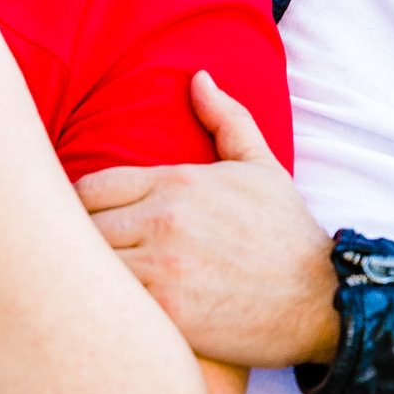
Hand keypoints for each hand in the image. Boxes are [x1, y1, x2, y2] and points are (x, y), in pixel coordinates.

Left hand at [78, 70, 341, 368]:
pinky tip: (106, 316)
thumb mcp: (261, 167)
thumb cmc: (286, 233)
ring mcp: (164, 266)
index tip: (83, 227)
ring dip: (84, 278)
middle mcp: (164, 219)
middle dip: (71, 244)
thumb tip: (197, 76)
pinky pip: (110, 304)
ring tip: (84, 289)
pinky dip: (103, 309)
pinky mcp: (168, 312)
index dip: (76, 209)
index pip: (88, 187)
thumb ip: (226, 118)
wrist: (322, 299)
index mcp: (176, 181)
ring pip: (87, 267)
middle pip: (77, 227)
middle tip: (71, 263)